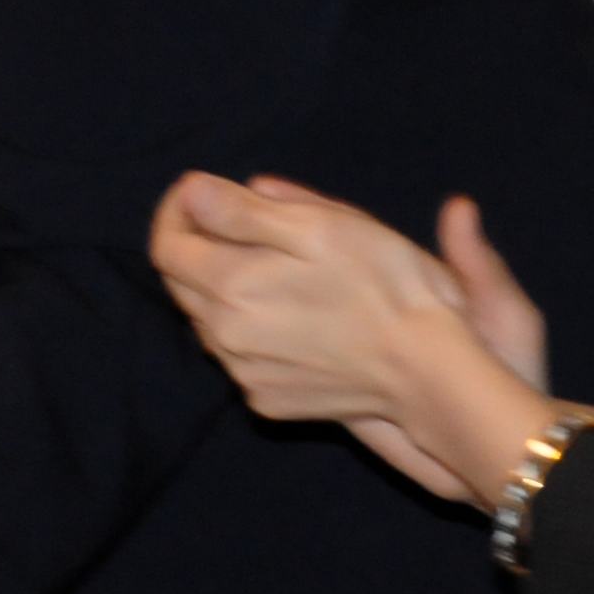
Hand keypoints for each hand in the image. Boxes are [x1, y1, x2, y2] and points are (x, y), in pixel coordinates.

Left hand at [148, 171, 553, 503]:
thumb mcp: (317, 226)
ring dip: (223, 287)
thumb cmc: (382, 285)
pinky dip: (248, 327)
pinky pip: (239, 355)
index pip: (165, 246)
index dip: (178, 210)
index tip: (205, 192)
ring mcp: (246, 376)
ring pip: (208, 320)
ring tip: (272, 266)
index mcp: (228, 288)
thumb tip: (190, 194)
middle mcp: (223, 339)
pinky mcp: (270, 401)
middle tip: (241, 223)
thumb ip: (240, 211)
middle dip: (200, 246)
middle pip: (182, 284)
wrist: (429, 371)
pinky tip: (291, 313)